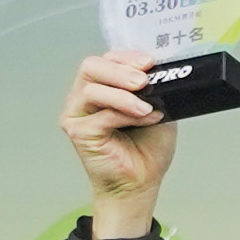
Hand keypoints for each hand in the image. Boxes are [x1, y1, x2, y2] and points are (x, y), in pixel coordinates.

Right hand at [62, 50, 175, 238]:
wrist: (141, 182)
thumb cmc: (146, 148)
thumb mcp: (158, 109)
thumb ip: (155, 90)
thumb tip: (162, 74)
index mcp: (102, 86)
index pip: (107, 59)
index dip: (127, 57)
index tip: (150, 63)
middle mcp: (84, 97)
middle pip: (91, 67)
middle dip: (120, 71)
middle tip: (144, 81)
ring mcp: (77, 114)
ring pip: (92, 89)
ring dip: (124, 95)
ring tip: (147, 107)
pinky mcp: (79, 132)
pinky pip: (100, 116)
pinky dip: (125, 115)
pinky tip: (145, 118)